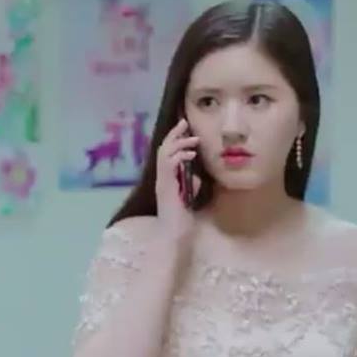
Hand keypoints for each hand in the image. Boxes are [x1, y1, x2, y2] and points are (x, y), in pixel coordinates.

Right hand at [154, 118, 201, 238]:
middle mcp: (161, 178)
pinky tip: (191, 155)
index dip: (174, 139)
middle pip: (163, 148)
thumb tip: (196, 176)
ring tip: (194, 140)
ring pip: (165, 153)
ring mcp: (162, 181)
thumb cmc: (182, 219)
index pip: (166, 153)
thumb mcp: (189, 196)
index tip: (184, 128)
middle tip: (184, 122)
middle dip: (174, 134)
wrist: (175, 233)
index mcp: (165, 179)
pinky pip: (170, 164)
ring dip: (180, 143)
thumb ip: (190, 184)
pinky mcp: (166, 186)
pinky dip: (180, 156)